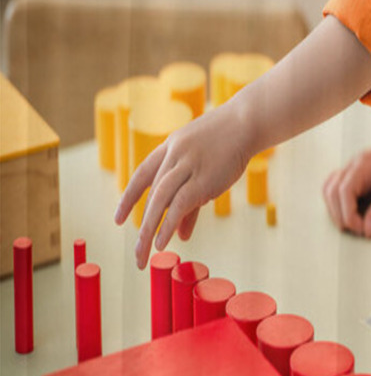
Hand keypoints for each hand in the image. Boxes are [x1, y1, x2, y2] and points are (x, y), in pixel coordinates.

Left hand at [114, 100, 249, 269]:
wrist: (248, 122)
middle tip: (138, 253)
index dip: (129, 198)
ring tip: (146, 253)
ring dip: (150, 229)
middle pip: (151, 195)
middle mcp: (173, 156)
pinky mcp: (203, 178)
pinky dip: (168, 224)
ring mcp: (187, 165)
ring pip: (160, 200)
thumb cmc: (230, 142)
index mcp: (170, 148)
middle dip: (142, 226)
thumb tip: (181, 232)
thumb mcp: (206, 166)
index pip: (142, 175)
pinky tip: (163, 242)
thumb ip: (192, 200)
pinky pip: (179, 205)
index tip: (118, 219)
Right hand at [323, 125, 370, 237]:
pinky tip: (347, 213)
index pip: (345, 192)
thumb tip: (368, 231)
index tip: (363, 230)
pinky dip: (335, 205)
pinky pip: (329, 191)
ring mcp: (343, 171)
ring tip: (353, 225)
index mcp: (361, 166)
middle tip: (359, 230)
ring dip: (335, 212)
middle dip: (341, 217)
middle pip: (331, 193)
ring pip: (327, 192)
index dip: (350, 215)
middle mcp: (348, 167)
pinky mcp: (342, 177)